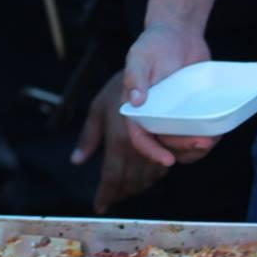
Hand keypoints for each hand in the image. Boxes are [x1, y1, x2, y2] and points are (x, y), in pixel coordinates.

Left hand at [71, 72, 168, 213]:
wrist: (170, 48)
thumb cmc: (127, 77)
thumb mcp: (101, 102)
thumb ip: (89, 134)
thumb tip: (77, 161)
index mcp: (119, 136)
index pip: (112, 175)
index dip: (106, 194)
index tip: (100, 208)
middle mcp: (141, 141)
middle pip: (132, 180)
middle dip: (123, 192)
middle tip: (113, 200)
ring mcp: (162, 140)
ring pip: (151, 176)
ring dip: (140, 186)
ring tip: (129, 191)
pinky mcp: (179, 135)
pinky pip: (167, 164)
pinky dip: (156, 172)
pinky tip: (150, 174)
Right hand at [123, 22, 220, 165]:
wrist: (180, 34)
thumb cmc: (156, 42)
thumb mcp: (141, 56)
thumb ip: (135, 77)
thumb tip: (135, 102)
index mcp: (136, 109)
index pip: (140, 138)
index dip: (152, 152)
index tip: (167, 160)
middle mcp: (153, 118)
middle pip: (166, 144)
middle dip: (184, 148)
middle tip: (204, 141)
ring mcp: (172, 118)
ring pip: (182, 146)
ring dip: (197, 149)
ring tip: (213, 139)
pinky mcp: (190, 114)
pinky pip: (196, 133)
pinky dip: (207, 137)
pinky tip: (218, 132)